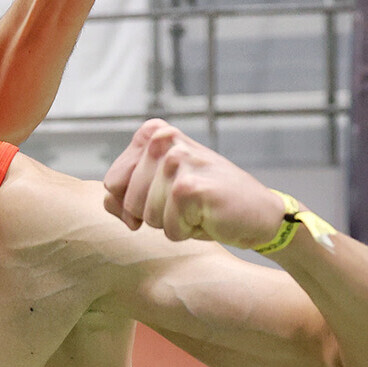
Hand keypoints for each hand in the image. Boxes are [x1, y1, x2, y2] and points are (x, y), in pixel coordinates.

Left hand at [102, 119, 285, 248]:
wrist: (260, 214)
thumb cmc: (206, 202)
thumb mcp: (160, 191)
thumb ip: (125, 192)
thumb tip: (107, 198)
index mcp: (154, 134)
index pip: (112, 182)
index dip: (128, 202)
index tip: (159, 200)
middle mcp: (165, 140)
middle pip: (127, 201)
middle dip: (154, 215)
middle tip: (187, 205)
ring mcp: (178, 162)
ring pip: (147, 216)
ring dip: (172, 223)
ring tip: (199, 209)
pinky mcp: (190, 188)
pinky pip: (169, 229)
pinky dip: (187, 232)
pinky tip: (209, 218)